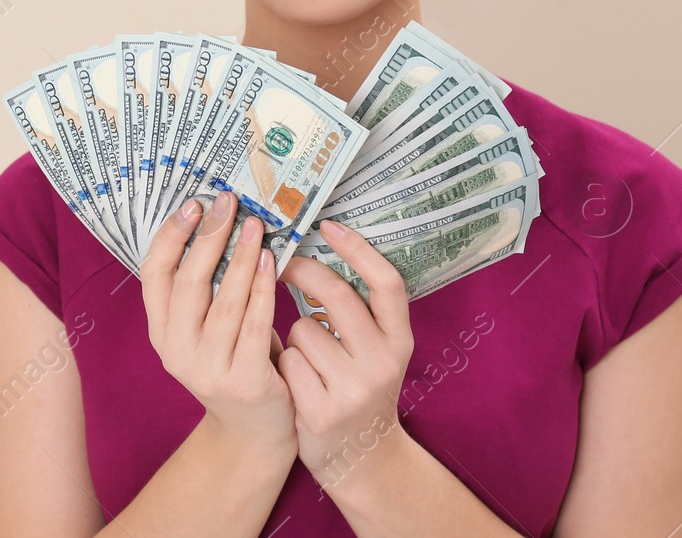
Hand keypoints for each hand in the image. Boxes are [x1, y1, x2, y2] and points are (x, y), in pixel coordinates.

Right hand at [141, 190, 295, 461]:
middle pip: (188, 282)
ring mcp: (207, 369)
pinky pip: (254, 324)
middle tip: (229, 203)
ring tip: (255, 226)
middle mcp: (176, 351)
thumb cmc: (235, 363)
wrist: (255, 432)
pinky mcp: (243, 382)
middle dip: (209, 236)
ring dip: (240, 257)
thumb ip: (205, 289)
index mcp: (161, 332)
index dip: (171, 236)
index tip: (193, 204)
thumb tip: (219, 221)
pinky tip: (272, 262)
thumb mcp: (206, 329)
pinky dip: (263, 289)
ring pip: (223, 301)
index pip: (154, 274)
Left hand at [276, 219, 415, 493]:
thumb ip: (359, 310)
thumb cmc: (359, 387)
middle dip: (301, 272)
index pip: (387, 284)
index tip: (329, 224)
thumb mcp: (376, 350)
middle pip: (336, 296)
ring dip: (294, 336)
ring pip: (302, 329)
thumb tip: (320, 247)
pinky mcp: (321, 411)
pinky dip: (284, 364)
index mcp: (400, 341)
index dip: (358, 250)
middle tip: (282, 262)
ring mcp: (352, 389)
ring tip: (308, 359)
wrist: (362, 458)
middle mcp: (383, 363)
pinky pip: (286, 360)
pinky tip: (297, 382)